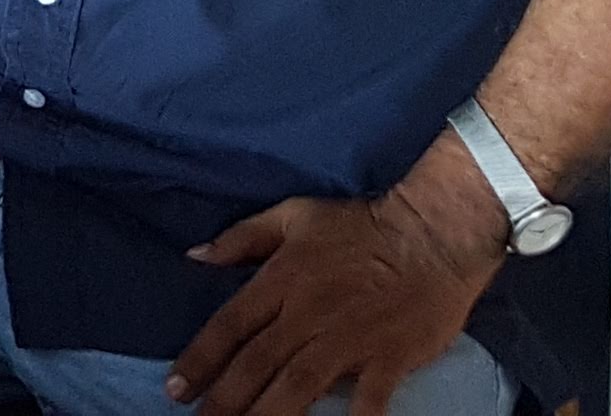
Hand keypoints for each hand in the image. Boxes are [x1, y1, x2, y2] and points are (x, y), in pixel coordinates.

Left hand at [166, 190, 504, 415]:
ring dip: (266, 415)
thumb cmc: (361, 226)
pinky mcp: (387, 358)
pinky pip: (365, 401)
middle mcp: (308, 313)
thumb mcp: (294, 215)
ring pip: (297, 386)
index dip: (200, 359)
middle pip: (256, 364)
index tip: (177, 388)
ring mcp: (348, 339)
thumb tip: (195, 255)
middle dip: (223, 400)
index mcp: (283, 278)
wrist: (434, 233)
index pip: (231, 325)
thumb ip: (243, 237)